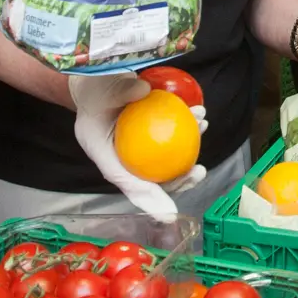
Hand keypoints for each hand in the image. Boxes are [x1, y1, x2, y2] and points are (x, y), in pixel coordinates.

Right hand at [69, 73, 209, 221]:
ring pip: (166, 163)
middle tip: (198, 171)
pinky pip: (171, 141)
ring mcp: (139, 150)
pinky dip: (188, 131)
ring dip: (189, 152)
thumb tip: (144, 91)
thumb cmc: (94, 90)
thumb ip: (119, 91)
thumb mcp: (99, 89)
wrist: (94, 83)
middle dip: (179, 182)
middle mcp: (124, 158)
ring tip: (203, 128)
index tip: (170, 213)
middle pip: (152, 182)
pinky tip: (200, 116)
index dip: (148, 199)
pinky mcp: (151, 139)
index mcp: (105, 156)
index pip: (127, 183)